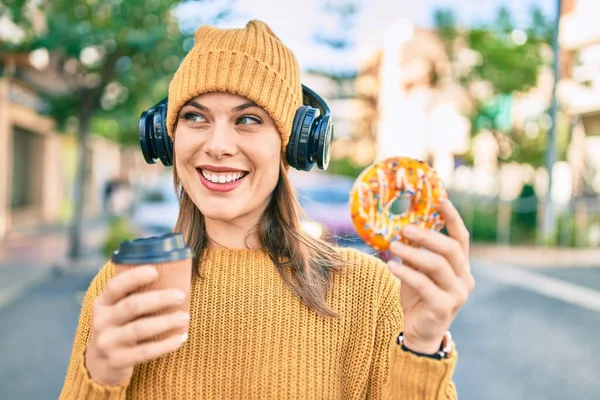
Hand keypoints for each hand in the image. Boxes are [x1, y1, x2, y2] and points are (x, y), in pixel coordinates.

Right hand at [85, 266, 189, 385]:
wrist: (100, 363)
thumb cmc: (120, 325)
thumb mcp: (116, 309)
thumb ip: (133, 294)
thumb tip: (172, 271)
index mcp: (102, 303)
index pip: (115, 286)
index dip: (134, 277)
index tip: (155, 271)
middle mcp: (101, 321)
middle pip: (132, 306)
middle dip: (159, 299)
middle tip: (181, 295)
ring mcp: (108, 342)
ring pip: (140, 329)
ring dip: (166, 322)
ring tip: (185, 317)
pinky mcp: (117, 360)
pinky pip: (145, 352)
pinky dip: (165, 345)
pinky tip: (181, 338)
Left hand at [387, 200, 474, 353]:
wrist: (419, 330)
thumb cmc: (418, 295)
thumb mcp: (417, 269)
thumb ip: (415, 250)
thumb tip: (401, 224)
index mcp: (461, 265)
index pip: (461, 237)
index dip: (452, 217)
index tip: (441, 198)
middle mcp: (464, 278)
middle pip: (451, 249)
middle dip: (428, 235)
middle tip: (405, 227)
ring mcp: (457, 294)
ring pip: (438, 266)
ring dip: (414, 253)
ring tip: (394, 245)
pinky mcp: (444, 308)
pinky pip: (425, 285)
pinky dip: (406, 273)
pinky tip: (391, 265)